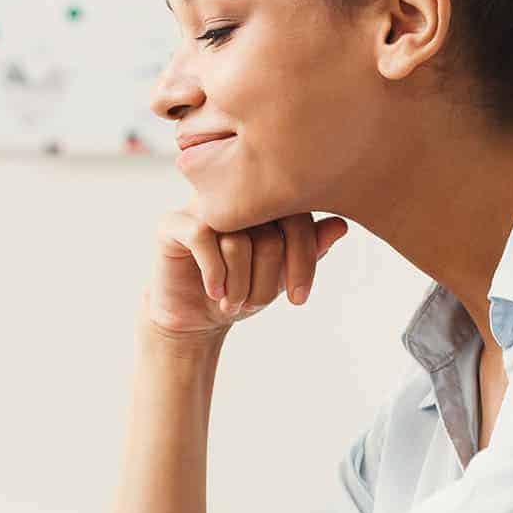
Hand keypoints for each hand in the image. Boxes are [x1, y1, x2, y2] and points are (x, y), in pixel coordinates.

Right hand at [146, 205, 348, 341]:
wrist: (194, 316)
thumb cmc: (241, 289)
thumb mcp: (282, 276)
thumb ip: (308, 250)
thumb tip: (340, 225)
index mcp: (265, 202)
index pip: (298, 217)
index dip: (304, 259)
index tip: (299, 299)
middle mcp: (235, 196)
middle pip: (270, 229)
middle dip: (268, 278)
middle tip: (254, 303)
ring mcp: (202, 206)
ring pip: (238, 240)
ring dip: (240, 283)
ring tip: (233, 303)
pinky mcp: (172, 223)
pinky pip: (203, 239)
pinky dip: (215, 272)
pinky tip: (215, 292)